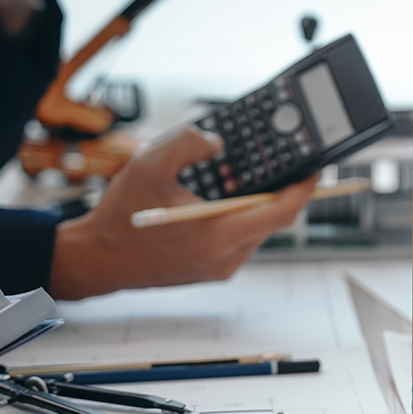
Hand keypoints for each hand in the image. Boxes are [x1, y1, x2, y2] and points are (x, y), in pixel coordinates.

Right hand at [50, 128, 316, 299]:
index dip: (303, 191)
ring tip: (242, 181)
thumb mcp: (149, 165)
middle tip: (285, 168)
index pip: (280, 214)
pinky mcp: (214, 271)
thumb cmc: (121, 217)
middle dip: (280, 192)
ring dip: (255, 206)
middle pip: (271, 221)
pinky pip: (240, 240)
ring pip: (256, 231)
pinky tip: (223, 201)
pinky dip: (239, 218)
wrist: (98, 259)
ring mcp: (221, 267)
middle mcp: (225, 257)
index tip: (314, 172)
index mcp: (217, 235)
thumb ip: (188, 142)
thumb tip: (218, 142)